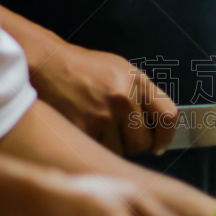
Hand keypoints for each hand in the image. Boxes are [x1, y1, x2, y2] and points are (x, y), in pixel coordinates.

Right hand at [30, 43, 177, 154]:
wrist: (47, 64)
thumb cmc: (84, 69)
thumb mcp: (120, 71)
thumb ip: (142, 95)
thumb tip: (160, 127)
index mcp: (137, 81)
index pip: (168, 116)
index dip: (166, 136)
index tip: (160, 146)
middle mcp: (124, 97)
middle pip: (143, 142)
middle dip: (132, 143)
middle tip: (117, 133)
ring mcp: (103, 114)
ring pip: (120, 151)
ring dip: (110, 146)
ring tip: (96, 126)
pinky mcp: (84, 128)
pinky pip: (99, 151)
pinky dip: (93, 145)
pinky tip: (84, 129)